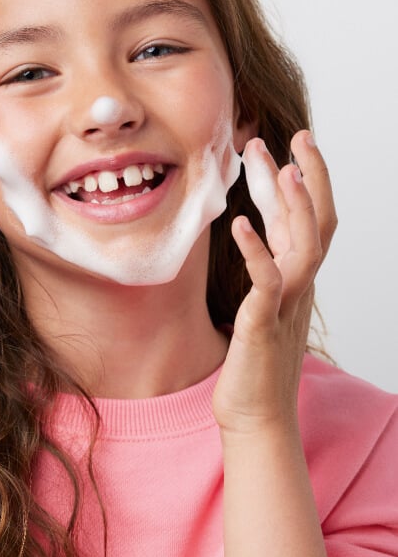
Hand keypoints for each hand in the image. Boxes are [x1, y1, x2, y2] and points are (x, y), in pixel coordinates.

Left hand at [212, 131, 336, 435]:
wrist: (254, 420)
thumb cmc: (251, 368)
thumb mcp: (258, 308)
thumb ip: (262, 272)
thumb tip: (253, 237)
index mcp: (296, 283)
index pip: (308, 222)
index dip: (301, 182)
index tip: (284, 146)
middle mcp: (298, 290)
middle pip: (318, 224)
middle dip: (309, 177)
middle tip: (293, 137)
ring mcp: (285, 308)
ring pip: (304, 247)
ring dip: (295, 206)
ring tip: (282, 168)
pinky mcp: (264, 327)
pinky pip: (266, 285)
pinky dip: (256, 253)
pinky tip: (239, 225)